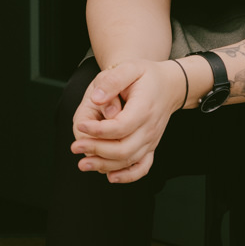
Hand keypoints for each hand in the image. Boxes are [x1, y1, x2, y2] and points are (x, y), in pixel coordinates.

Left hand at [71, 58, 186, 183]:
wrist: (169, 86)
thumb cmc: (146, 76)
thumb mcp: (129, 68)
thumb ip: (112, 81)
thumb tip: (96, 98)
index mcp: (143, 109)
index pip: (120, 127)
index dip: (98, 130)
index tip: (81, 125)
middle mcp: (149, 128)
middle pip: (123, 149)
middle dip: (97, 151)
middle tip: (75, 148)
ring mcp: (151, 140)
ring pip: (128, 160)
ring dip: (105, 165)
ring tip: (83, 164)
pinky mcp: (151, 147)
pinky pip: (142, 167)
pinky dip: (127, 176)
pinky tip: (110, 177)